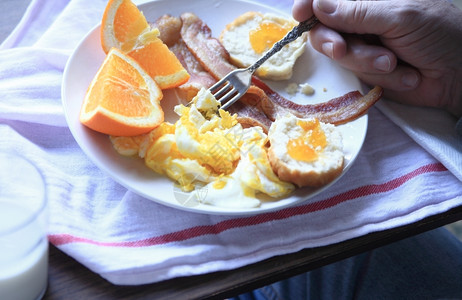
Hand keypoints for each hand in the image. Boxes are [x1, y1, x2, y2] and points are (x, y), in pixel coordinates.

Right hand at [293, 0, 461, 116]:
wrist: (460, 74)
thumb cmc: (438, 34)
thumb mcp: (399, 17)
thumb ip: (357, 12)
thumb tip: (317, 6)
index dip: (310, 5)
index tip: (301, 15)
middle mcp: (361, 20)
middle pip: (324, 29)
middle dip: (334, 42)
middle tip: (343, 49)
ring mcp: (363, 45)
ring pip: (339, 55)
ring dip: (366, 62)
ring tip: (393, 63)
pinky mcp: (367, 70)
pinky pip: (355, 74)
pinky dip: (377, 76)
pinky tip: (402, 73)